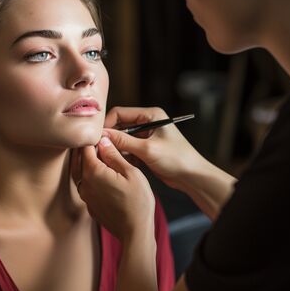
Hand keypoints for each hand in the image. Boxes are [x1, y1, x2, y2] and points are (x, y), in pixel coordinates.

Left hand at [72, 137, 154, 243]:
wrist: (135, 232)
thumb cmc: (138, 202)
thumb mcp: (131, 173)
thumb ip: (114, 155)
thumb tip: (102, 141)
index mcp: (93, 172)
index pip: (85, 148)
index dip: (92, 138)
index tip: (100, 134)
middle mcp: (84, 184)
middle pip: (78, 159)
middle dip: (85, 148)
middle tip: (97, 141)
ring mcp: (85, 196)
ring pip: (80, 172)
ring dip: (86, 162)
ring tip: (99, 155)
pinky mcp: (90, 205)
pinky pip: (85, 185)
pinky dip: (89, 176)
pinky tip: (102, 174)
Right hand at [104, 106, 236, 218]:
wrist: (192, 176)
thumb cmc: (176, 159)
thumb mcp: (147, 149)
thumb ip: (123, 141)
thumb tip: (102, 135)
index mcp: (151, 115)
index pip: (120, 113)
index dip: (107, 124)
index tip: (97, 137)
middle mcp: (147, 122)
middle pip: (120, 125)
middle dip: (111, 137)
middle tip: (100, 149)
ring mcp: (146, 135)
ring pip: (122, 138)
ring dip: (116, 147)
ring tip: (110, 158)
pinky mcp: (145, 148)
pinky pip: (128, 148)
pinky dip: (123, 155)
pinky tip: (121, 163)